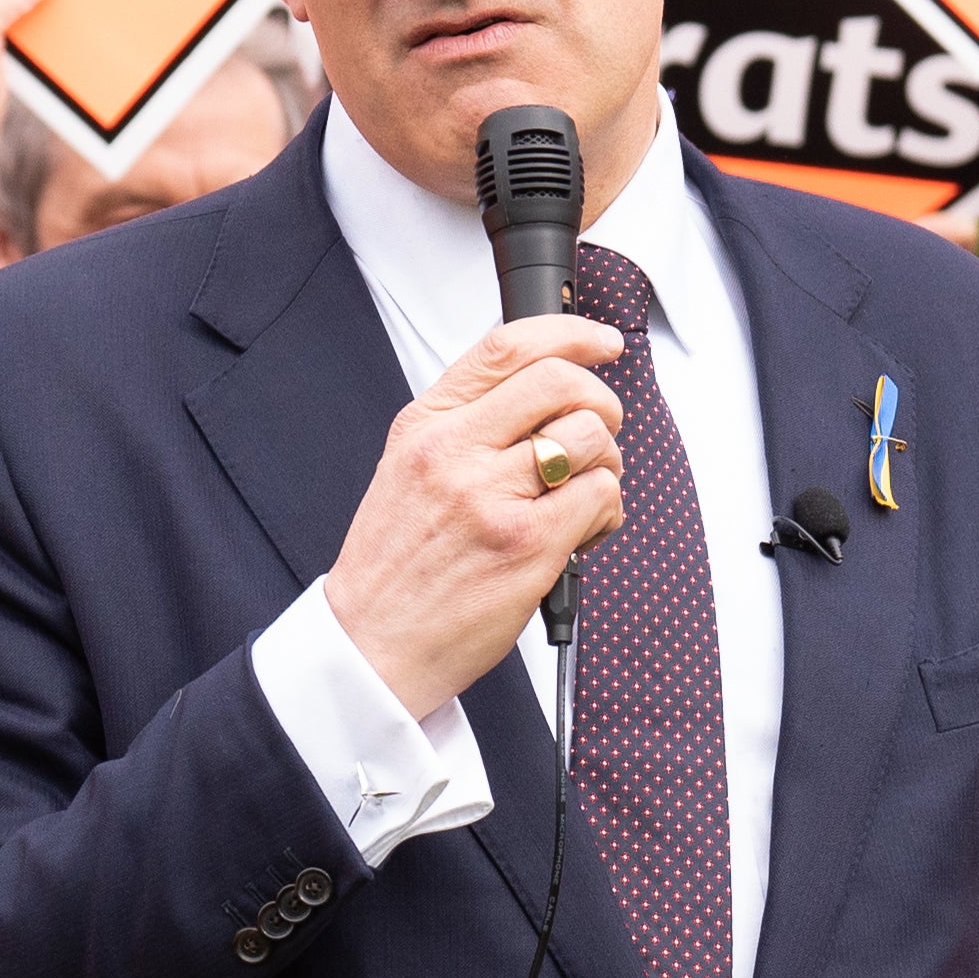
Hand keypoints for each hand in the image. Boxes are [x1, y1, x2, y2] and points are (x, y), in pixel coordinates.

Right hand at [324, 317, 626, 717]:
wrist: (372, 645)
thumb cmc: (396, 566)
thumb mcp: (409, 471)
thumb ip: (467, 425)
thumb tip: (547, 394)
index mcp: (425, 426)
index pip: (505, 347)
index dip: (569, 332)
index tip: (601, 342)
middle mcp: (454, 452)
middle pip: (560, 382)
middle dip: (601, 402)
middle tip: (601, 430)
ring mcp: (490, 497)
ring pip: (589, 438)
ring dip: (606, 463)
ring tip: (582, 495)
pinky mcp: (527, 545)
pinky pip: (600, 496)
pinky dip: (606, 512)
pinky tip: (582, 532)